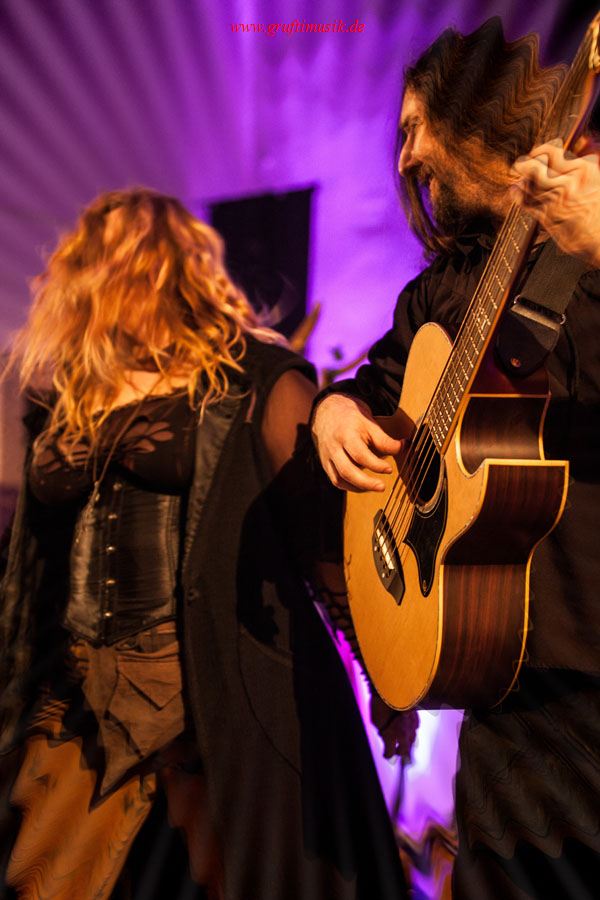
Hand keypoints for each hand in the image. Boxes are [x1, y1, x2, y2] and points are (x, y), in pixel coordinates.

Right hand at [311, 393, 401, 491]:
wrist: (327, 413)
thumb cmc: (351, 417)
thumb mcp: (369, 423)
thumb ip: (383, 439)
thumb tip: (402, 448)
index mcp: (346, 434)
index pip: (360, 454)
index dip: (376, 464)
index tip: (389, 469)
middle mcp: (334, 447)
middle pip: (346, 470)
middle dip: (366, 482)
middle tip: (382, 487)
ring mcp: (328, 457)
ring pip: (339, 479)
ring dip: (358, 487)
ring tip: (375, 487)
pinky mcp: (326, 464)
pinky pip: (336, 480)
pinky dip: (350, 486)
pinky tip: (364, 486)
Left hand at [369, 692, 418, 759]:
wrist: (389, 688)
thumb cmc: (379, 705)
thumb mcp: (376, 722)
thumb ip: (383, 734)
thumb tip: (385, 740)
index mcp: (392, 736)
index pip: (390, 753)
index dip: (387, 754)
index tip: (386, 754)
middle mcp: (404, 733)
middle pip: (405, 750)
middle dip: (400, 751)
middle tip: (397, 751)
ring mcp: (411, 725)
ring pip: (412, 740)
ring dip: (407, 742)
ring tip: (403, 742)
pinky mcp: (416, 717)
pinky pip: (415, 728)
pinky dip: (412, 730)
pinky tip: (409, 728)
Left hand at [511, 139, 599, 267]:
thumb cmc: (599, 211)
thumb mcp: (597, 181)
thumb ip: (581, 166)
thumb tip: (579, 145)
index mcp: (583, 170)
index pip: (551, 152)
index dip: (539, 152)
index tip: (535, 154)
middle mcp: (568, 183)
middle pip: (535, 167)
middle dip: (524, 166)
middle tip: (520, 166)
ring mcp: (556, 200)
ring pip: (528, 184)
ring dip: (521, 181)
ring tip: (519, 181)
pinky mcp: (547, 217)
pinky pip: (526, 202)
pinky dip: (518, 196)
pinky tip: (515, 192)